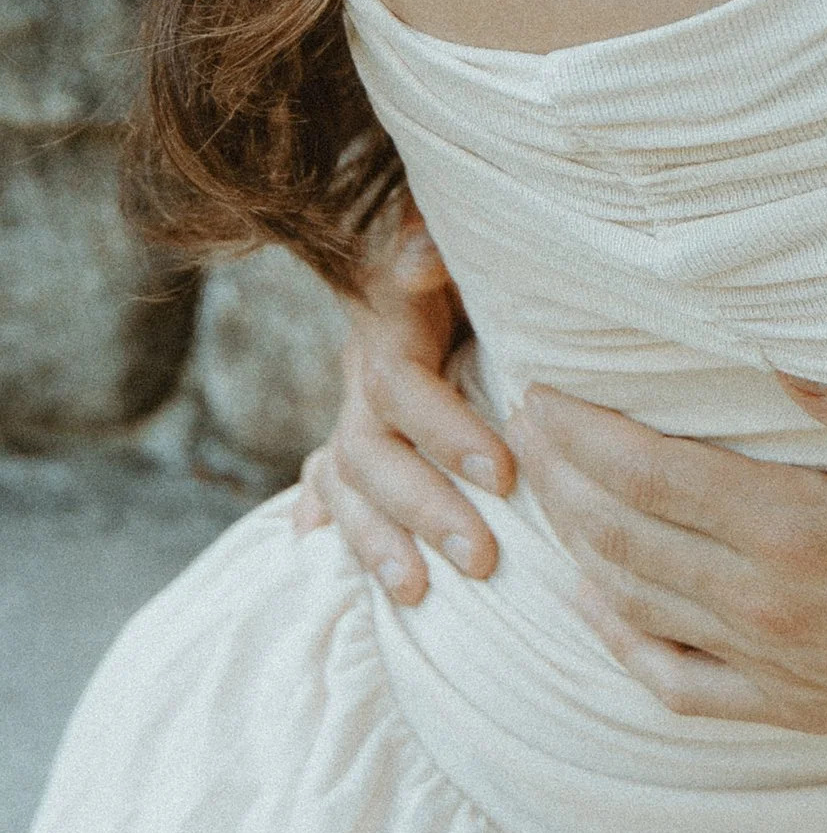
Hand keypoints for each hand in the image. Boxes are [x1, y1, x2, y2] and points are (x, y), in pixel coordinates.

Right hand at [292, 198, 508, 599]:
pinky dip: (332, 518)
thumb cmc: (486, 247)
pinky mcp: (361, 427)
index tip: (503, 475)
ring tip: (414, 593)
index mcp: (393, 322)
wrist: (445, 238)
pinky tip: (317, 547)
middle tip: (481, 560)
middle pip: (369, 448)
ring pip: (346, 478)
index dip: (444, 433)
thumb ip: (435, 247)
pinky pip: (329, 480)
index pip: (400, 388)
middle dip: (420, 508)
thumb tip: (419, 255)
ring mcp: (357, 402)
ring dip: (376, 539)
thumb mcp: (474, 244)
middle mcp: (365, 367)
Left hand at [518, 379, 826, 759]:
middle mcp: (764, 603)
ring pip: (632, 599)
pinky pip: (670, 680)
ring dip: (574, 541)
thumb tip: (786, 350)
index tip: (544, 392)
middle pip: (621, 534)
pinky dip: (617, 640)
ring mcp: (768, 663)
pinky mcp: (783, 706)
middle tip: (524, 424)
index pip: (652, 474)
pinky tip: (592, 606)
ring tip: (542, 489)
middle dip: (560, 475)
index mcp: (799, 534)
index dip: (585, 432)